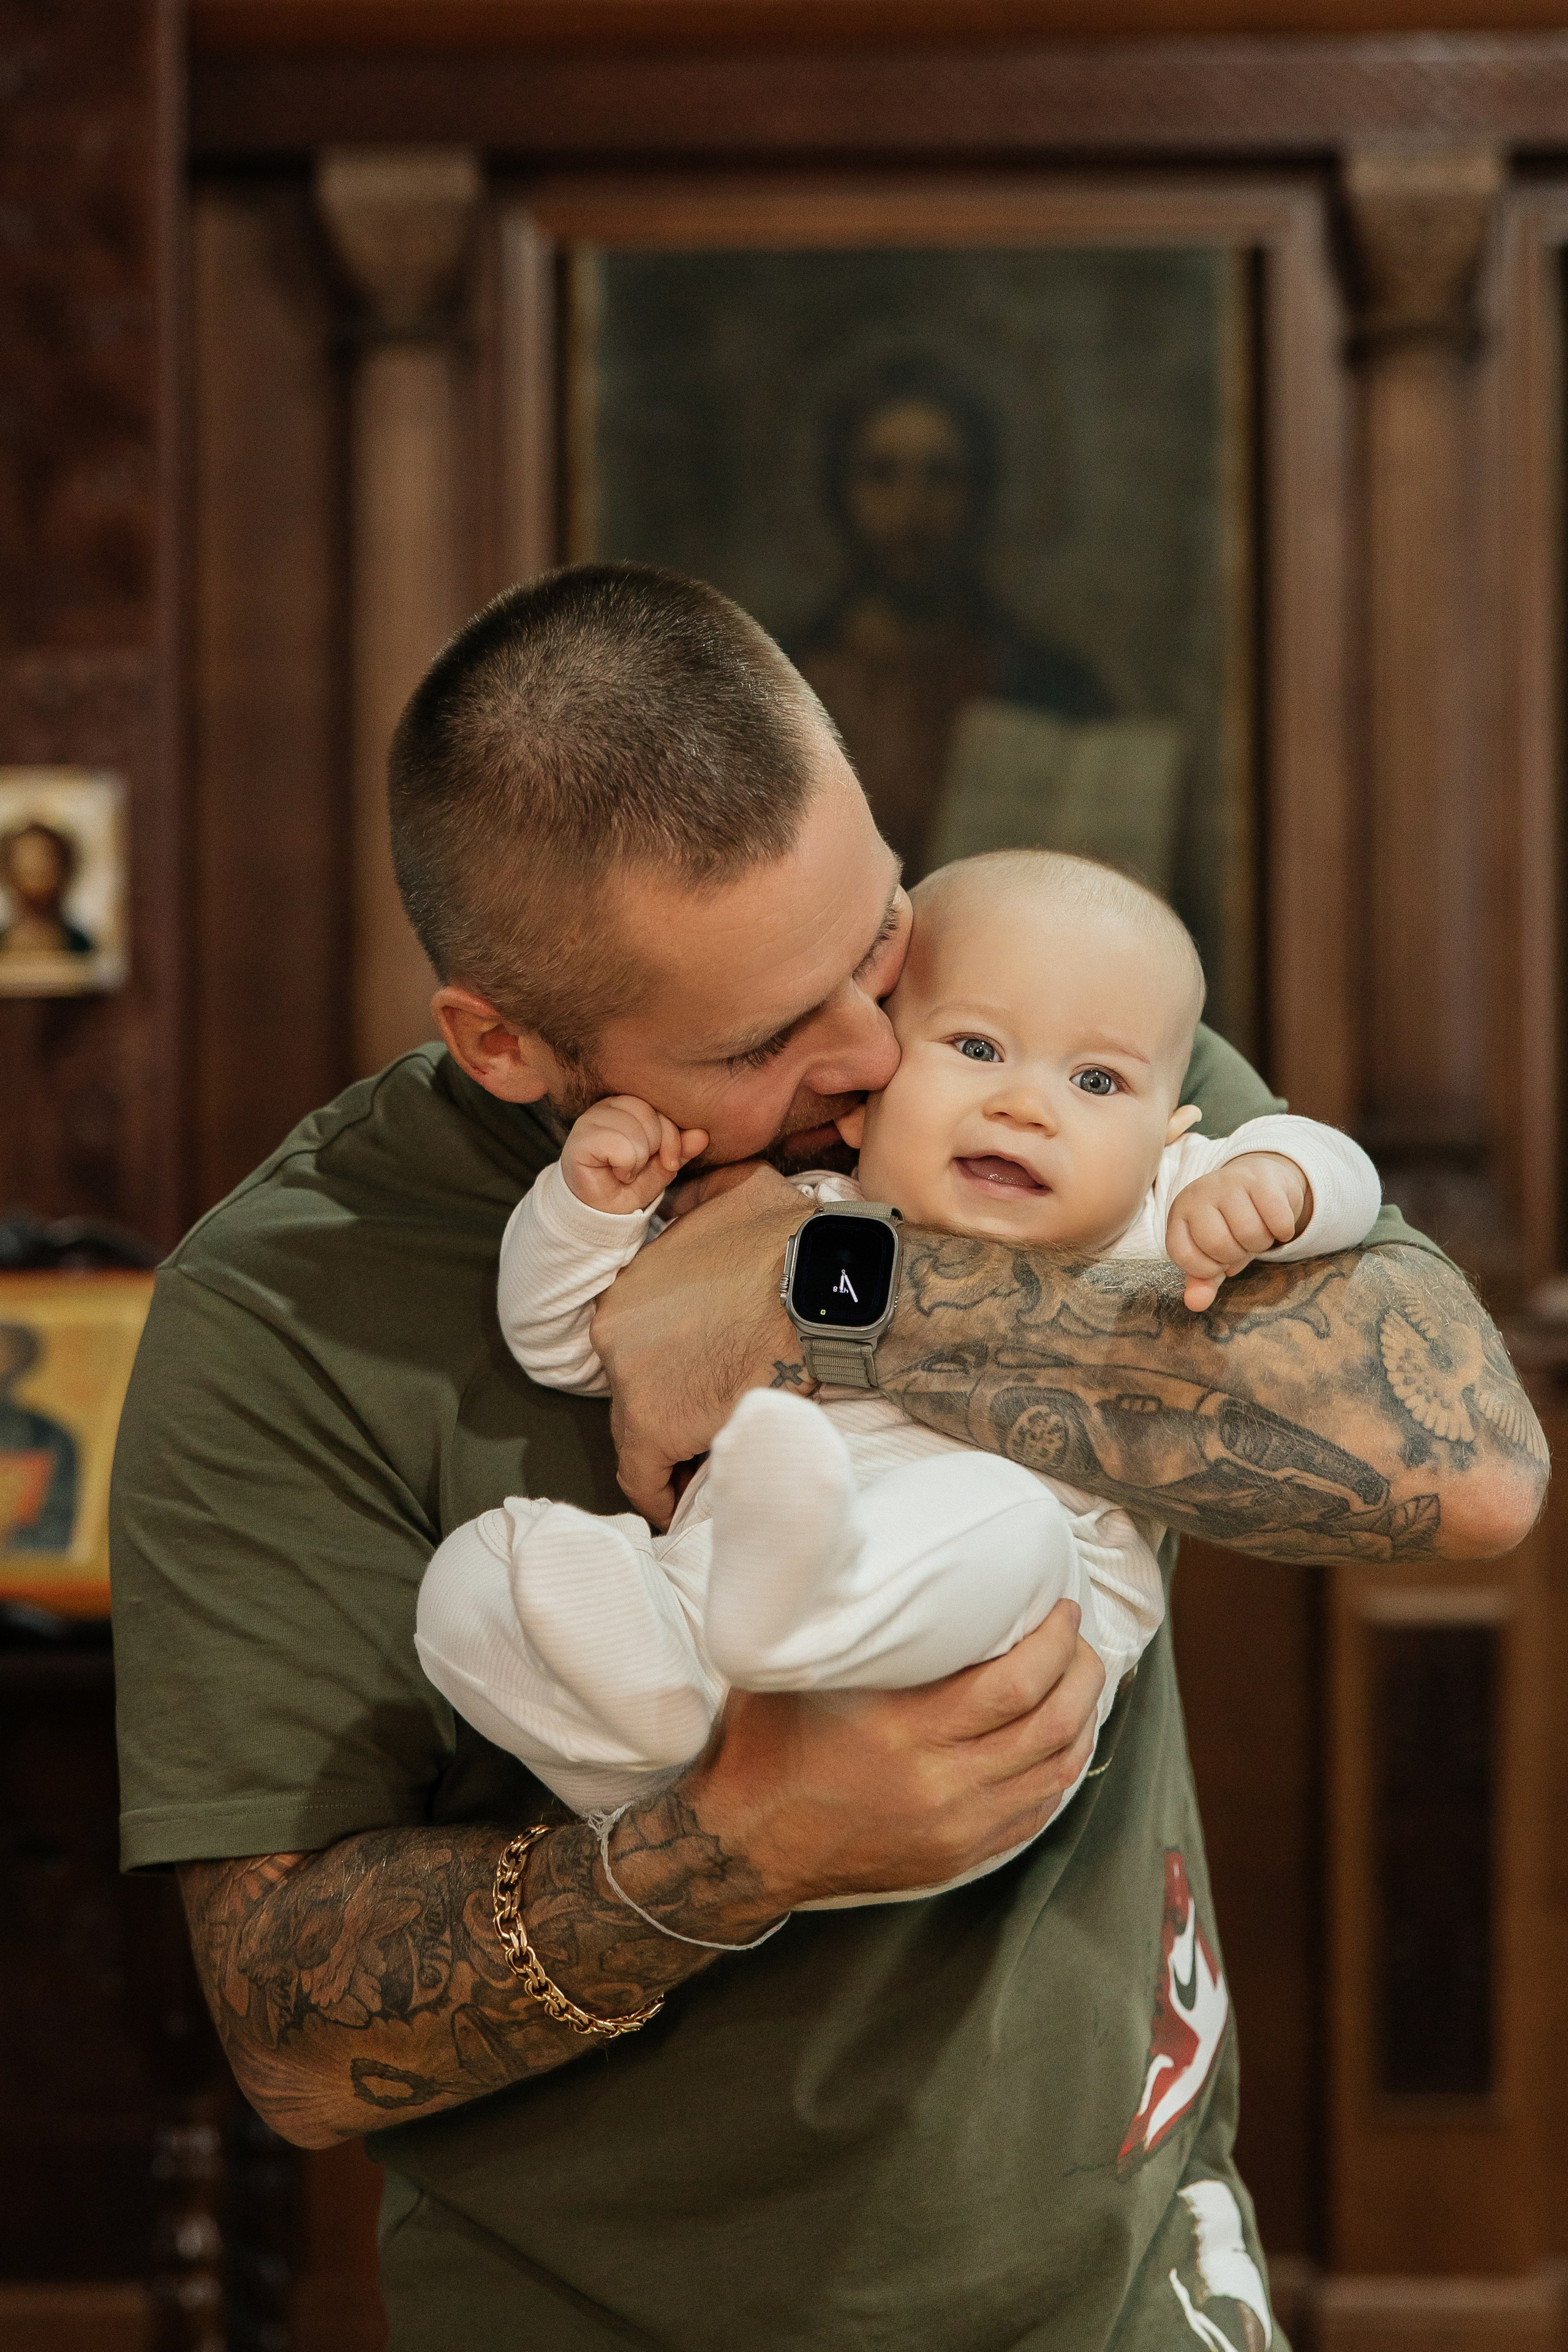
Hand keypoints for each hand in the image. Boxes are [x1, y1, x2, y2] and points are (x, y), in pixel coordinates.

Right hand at [560, 1095, 706, 1214]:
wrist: (600, 1214)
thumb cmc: (627, 1186)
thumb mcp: (662, 1167)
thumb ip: (680, 1149)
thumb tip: (703, 1135)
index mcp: (629, 1105)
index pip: (662, 1106)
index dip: (672, 1136)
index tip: (669, 1162)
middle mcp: (608, 1106)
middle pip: (650, 1114)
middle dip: (656, 1148)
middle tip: (641, 1168)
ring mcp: (590, 1119)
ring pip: (635, 1130)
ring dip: (638, 1161)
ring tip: (626, 1171)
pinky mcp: (580, 1139)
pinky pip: (620, 1146)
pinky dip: (625, 1166)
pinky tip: (616, 1173)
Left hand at [590, 1163, 811, 1524]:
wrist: (822, 1285)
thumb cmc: (792, 1239)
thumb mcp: (738, 1190)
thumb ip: (699, 1199)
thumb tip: (686, 1202)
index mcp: (627, 1287)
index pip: (635, 1345)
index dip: (667, 1367)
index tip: (697, 1382)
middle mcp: (612, 1334)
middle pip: (634, 1388)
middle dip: (669, 1407)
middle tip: (710, 1427)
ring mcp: (628, 1380)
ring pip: (638, 1433)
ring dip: (671, 1451)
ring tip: (706, 1470)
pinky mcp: (653, 1426)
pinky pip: (643, 1478)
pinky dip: (661, 1495)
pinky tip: (682, 1508)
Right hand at [687, 1600, 1105, 1906]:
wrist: (746, 1843)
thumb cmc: (769, 1741)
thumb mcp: (805, 1670)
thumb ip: (858, 1627)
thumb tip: (907, 1564)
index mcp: (903, 1732)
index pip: (1015, 1683)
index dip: (1053, 1641)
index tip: (1059, 1608)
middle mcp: (939, 1784)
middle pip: (1050, 1724)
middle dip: (1081, 1673)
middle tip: (1079, 1639)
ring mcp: (955, 1828)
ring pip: (1055, 1771)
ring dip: (1082, 1720)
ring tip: (1080, 1681)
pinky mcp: (958, 1856)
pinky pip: (1036, 1812)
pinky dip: (1059, 1770)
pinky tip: (1060, 1738)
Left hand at [1166, 1150, 1310, 1310]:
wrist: (1259, 1182)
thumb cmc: (1231, 1224)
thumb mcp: (1212, 1253)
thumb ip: (1202, 1280)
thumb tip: (1195, 1304)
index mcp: (1180, 1214)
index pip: (1182, 1253)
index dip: (1206, 1268)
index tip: (1219, 1260)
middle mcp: (1200, 1194)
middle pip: (1218, 1244)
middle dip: (1236, 1254)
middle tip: (1241, 1244)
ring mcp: (1229, 1182)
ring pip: (1249, 1232)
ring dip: (1261, 1243)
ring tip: (1258, 1233)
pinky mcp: (1261, 1179)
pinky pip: (1276, 1217)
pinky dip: (1283, 1231)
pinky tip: (1280, 1227)